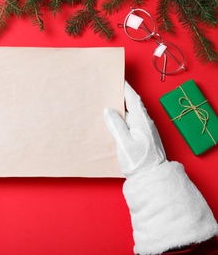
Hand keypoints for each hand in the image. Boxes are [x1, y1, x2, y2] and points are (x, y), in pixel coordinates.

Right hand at [103, 82, 217, 253]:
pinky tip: (116, 124)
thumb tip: (108, 110)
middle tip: (110, 91)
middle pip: (133, 106)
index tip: (119, 80)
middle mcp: (145, 124)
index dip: (126, 89)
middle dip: (123, 98)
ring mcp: (145, 132)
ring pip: (132, 116)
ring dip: (122, 110)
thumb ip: (116, 125)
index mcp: (141, 121)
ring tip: (109, 106)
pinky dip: (123, 121)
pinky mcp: (143, 140)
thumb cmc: (139, 162)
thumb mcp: (124, 142)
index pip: (134, 99)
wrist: (151, 179)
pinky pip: (132, 125)